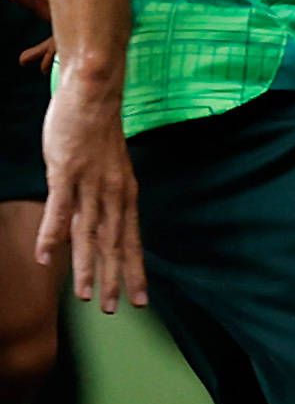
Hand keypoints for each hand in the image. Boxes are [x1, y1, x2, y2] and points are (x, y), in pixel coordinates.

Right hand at [40, 69, 140, 309]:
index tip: (141, 299)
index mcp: (125, 194)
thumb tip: (91, 225)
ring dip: (85, 266)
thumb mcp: (106, 170)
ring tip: (83, 296)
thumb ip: (99, 199)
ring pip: (88, 233)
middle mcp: (112, 193)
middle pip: (113, 244)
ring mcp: (89, 184)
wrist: (94, 94)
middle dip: (112, 278)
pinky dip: (51, 234)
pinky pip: (59, 209)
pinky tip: (45, 258)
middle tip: (112, 310)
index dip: (134, 270)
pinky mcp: (66, 172)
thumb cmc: (96, 132)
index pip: (131, 240)